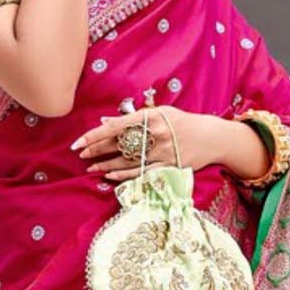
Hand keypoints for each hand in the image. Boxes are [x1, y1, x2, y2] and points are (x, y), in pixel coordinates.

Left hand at [71, 105, 203, 181]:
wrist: (211, 137)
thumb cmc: (182, 123)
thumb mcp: (160, 113)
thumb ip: (134, 118)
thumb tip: (106, 122)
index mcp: (152, 117)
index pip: (116, 126)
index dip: (95, 135)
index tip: (79, 141)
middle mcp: (156, 134)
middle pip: (120, 144)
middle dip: (98, 149)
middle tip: (81, 153)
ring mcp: (162, 153)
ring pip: (127, 161)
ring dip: (106, 165)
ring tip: (91, 167)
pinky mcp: (168, 167)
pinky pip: (141, 173)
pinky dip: (123, 175)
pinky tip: (109, 176)